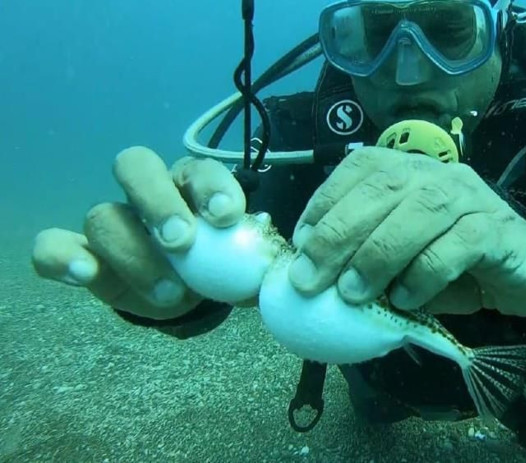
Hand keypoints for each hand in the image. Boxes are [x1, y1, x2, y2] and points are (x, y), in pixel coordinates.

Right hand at [31, 146, 245, 319]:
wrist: (185, 296)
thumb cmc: (218, 269)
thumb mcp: (244, 265)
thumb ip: (258, 261)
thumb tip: (279, 265)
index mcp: (192, 186)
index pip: (199, 169)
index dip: (213, 187)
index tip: (228, 217)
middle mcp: (148, 193)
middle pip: (137, 167)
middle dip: (159, 201)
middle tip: (182, 241)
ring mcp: (110, 221)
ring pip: (102, 214)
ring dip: (132, 253)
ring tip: (168, 292)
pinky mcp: (79, 252)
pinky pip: (52, 244)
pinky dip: (60, 257)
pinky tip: (83, 272)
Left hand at [288, 147, 525, 316]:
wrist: (520, 275)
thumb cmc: (450, 266)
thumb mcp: (398, 259)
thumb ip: (361, 256)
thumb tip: (309, 275)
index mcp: (408, 171)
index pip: (361, 167)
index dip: (326, 201)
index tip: (300, 243)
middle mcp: (438, 174)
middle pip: (385, 188)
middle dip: (340, 232)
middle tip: (311, 276)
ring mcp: (471, 198)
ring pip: (421, 211)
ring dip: (379, 253)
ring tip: (353, 292)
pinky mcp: (497, 229)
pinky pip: (459, 244)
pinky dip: (425, 272)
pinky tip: (406, 298)